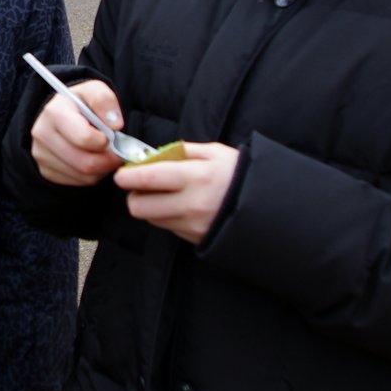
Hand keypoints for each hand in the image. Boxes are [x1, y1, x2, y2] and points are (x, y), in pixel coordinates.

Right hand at [30, 80, 125, 186]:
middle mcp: (42, 134)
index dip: (105, 141)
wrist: (61, 114)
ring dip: (102, 169)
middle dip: (108, 160)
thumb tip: (115, 125)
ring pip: (83, 176)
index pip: (84, 138)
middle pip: (85, 163)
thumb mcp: (94, 91)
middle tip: (117, 153)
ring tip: (105, 154)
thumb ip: (105, 101)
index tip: (111, 137)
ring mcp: (42, 155)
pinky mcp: (45, 170)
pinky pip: (77, 182)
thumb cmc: (81, 104)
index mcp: (55, 112)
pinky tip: (93, 160)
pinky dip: (91, 175)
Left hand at [112, 141, 240, 243]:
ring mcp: (192, 225)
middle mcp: (190, 204)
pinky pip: (168, 228)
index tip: (121, 174)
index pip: (147, 179)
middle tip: (140, 186)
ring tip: (163, 194)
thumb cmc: (239, 173)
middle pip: (140, 207)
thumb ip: (182, 151)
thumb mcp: (214, 152)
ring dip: (149, 207)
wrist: (269, 206)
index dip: (127, 177)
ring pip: (152, 219)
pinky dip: (166, 216)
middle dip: (134, 196)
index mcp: (195, 177)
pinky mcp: (195, 239)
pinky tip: (180, 206)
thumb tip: (154, 154)